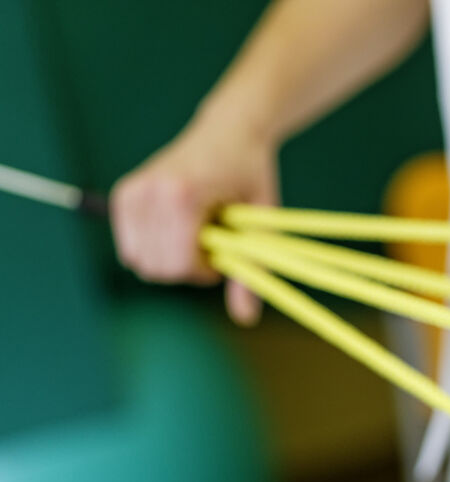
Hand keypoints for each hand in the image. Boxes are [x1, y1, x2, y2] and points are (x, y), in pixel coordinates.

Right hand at [110, 114, 279, 324]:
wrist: (230, 131)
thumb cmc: (251, 174)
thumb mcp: (262, 221)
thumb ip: (252, 268)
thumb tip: (246, 318)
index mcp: (182, 195)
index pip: (179, 263)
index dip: (204, 270)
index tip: (223, 253)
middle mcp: (150, 192)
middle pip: (157, 268)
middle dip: (186, 268)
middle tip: (210, 243)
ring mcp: (132, 192)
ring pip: (140, 262)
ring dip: (170, 259)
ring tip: (195, 233)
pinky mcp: (123, 196)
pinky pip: (131, 248)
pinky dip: (153, 249)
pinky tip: (176, 229)